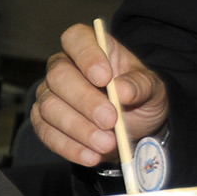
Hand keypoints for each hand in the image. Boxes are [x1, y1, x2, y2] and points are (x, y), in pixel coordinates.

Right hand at [30, 22, 169, 166]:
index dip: (86, 55)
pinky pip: (47, 134)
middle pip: (59, 75)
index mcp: (91, 49)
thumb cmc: (140, 100)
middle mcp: (64, 68)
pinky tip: (91, 156)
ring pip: (50, 107)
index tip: (105, 78)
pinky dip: (69, 147)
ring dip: (79, 128)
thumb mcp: (153, 90)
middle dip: (85, 100)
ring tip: (107, 144)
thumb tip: (123, 90)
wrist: (134, 132)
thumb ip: (141, 85)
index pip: (76, 38)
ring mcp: (50, 95)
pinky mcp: (44, 122)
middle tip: (110, 120)